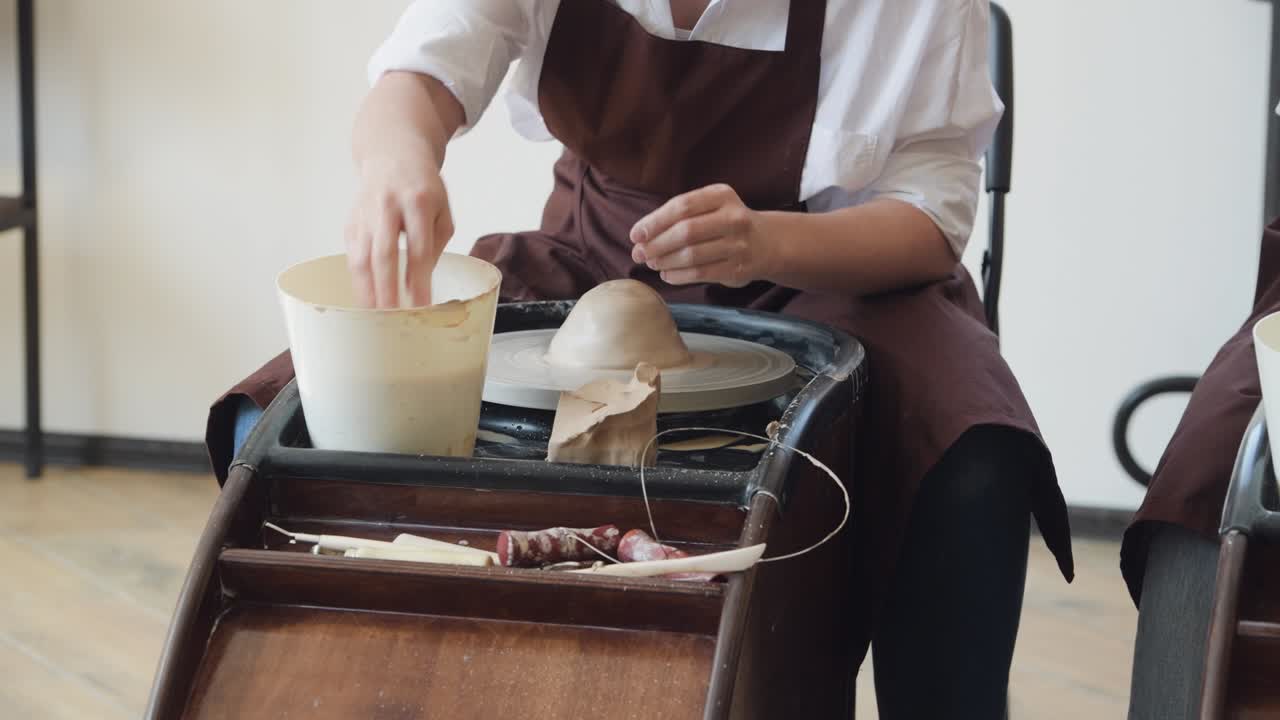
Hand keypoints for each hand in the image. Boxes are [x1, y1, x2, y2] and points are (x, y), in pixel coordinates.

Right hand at [345, 153, 453, 307]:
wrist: (393, 155)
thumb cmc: (423, 188)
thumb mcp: (442, 210)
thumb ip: (436, 243)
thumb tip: (421, 280)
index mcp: (418, 201)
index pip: (418, 248)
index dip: (418, 279)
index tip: (422, 305)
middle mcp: (387, 206)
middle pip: (384, 253)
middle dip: (386, 288)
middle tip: (390, 316)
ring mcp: (365, 213)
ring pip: (361, 255)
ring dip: (365, 288)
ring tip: (371, 315)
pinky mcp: (351, 221)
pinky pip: (352, 253)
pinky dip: (357, 278)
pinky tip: (363, 297)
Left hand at [629, 184, 775, 287]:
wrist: (767, 242)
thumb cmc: (724, 223)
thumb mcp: (709, 207)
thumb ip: (678, 216)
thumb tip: (640, 237)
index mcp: (722, 195)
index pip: (681, 206)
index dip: (654, 221)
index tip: (636, 234)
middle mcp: (733, 217)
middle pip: (685, 231)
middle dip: (656, 244)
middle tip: (639, 254)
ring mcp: (738, 244)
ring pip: (691, 255)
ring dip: (665, 261)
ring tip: (652, 264)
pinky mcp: (738, 268)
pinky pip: (700, 273)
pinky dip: (678, 276)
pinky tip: (667, 274)